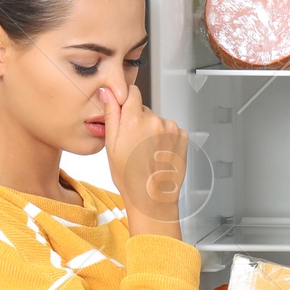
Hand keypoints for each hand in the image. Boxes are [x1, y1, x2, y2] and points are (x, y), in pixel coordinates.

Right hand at [100, 83, 186, 237]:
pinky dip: (165, 138)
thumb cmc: (129, 176)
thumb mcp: (111, 144)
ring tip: (147, 152)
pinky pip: (170, 130)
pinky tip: (158, 154)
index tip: (124, 114)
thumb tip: (107, 91)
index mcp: (134, 119)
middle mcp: (155, 120)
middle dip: (138, 121)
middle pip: (144, 109)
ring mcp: (171, 128)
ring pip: (157, 120)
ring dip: (152, 130)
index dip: (126, 102)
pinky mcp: (182, 136)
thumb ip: (111, 114)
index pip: (132, 92)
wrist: (152, 198)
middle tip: (134, 144)